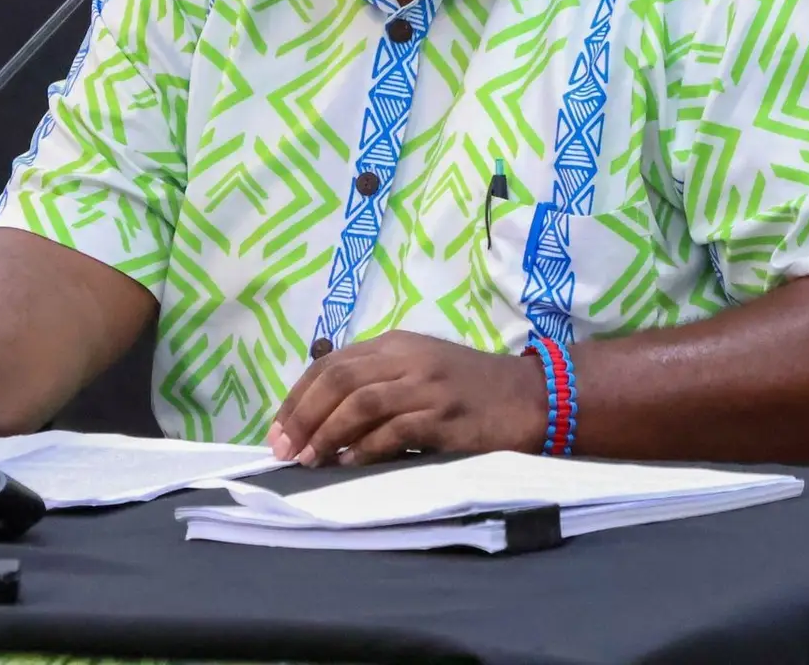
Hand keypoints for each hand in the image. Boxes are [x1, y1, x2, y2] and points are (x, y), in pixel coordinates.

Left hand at [268, 331, 547, 466]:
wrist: (531, 397)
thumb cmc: (469, 389)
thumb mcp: (418, 371)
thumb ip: (376, 383)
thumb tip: (320, 419)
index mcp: (395, 344)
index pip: (331, 363)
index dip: (298, 396)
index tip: (278, 429)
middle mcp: (407, 358)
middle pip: (338, 378)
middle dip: (303, 415)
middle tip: (284, 448)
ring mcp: (428, 385)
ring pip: (361, 402)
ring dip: (328, 433)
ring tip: (308, 460)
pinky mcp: (446, 416)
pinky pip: (395, 430)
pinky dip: (367, 449)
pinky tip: (350, 464)